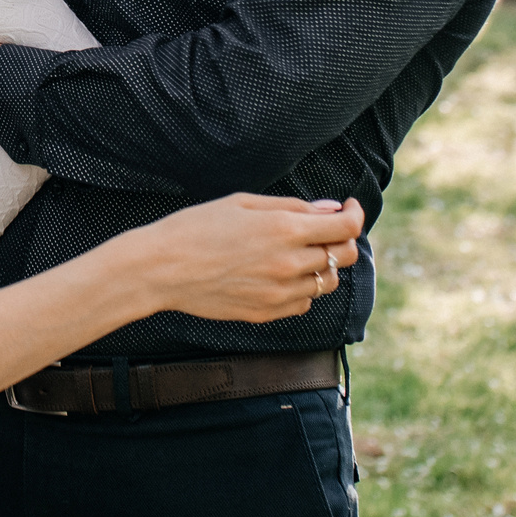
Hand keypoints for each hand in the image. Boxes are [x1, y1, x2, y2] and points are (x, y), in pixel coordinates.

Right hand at [130, 195, 365, 323]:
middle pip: (344, 256)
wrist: (160, 268)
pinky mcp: (267, 314)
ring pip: (327, 283)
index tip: (348, 208)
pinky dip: (302, 289)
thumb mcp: (243, 203)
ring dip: (322, 266)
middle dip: (343, 240)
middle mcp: (288, 264)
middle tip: (326, 230)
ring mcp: (279, 293)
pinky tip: (279, 275)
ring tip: (297, 253)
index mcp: (284, 230)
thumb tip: (330, 210)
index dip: (355, 214)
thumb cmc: (196, 227)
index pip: (346, 228)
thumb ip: (292, 207)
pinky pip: (303, 303)